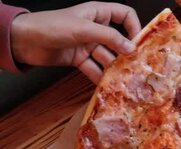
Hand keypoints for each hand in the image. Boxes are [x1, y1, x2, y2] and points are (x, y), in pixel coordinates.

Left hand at [10, 2, 140, 83]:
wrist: (23, 40)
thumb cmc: (52, 26)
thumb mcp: (84, 29)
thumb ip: (110, 38)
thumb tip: (132, 48)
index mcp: (98, 13)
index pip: (124, 15)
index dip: (134, 27)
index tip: (139, 44)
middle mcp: (95, 28)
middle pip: (118, 40)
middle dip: (127, 53)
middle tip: (137, 67)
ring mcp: (87, 44)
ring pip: (108, 56)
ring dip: (115, 68)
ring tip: (124, 80)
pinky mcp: (79, 58)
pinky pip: (95, 68)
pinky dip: (100, 76)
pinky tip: (107, 85)